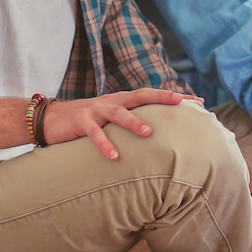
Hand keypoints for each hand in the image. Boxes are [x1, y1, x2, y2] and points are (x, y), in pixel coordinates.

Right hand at [43, 88, 201, 159]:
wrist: (52, 118)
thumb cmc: (91, 119)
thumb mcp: (114, 116)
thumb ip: (135, 119)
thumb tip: (163, 132)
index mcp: (124, 99)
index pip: (154, 95)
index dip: (175, 97)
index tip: (199, 101)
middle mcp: (114, 100)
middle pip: (140, 95)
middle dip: (161, 97)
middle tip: (180, 102)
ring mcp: (97, 109)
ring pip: (119, 112)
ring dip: (134, 122)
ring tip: (149, 132)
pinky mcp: (81, 122)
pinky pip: (94, 134)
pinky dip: (104, 144)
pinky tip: (115, 157)